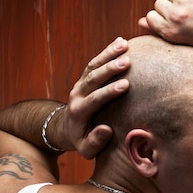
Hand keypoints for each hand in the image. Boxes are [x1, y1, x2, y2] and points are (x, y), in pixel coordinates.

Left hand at [65, 37, 129, 158]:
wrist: (66, 128)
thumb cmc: (81, 141)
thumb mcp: (86, 150)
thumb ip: (95, 142)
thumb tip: (106, 130)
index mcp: (78, 112)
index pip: (94, 99)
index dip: (108, 92)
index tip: (125, 85)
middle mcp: (77, 94)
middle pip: (92, 78)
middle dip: (109, 69)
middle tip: (127, 61)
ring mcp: (80, 84)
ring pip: (93, 66)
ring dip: (108, 54)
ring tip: (124, 45)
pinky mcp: (84, 78)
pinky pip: (95, 62)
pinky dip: (107, 52)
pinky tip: (121, 42)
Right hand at [138, 0, 192, 53]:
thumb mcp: (183, 41)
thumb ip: (161, 30)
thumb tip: (141, 21)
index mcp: (171, 33)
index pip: (150, 17)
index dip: (161, 18)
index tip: (173, 22)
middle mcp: (176, 16)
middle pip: (159, 4)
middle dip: (169, 8)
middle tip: (187, 15)